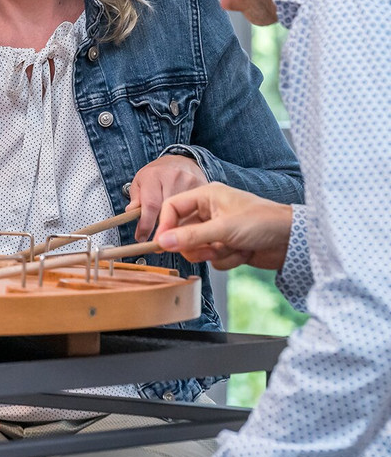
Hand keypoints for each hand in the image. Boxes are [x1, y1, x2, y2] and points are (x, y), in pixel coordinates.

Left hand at [127, 154, 207, 240]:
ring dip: (177, 225)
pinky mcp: (204, 186)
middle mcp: (173, 177)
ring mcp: (190, 181)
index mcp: (154, 176)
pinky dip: (191, 220)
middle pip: (168, 211)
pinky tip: (187, 224)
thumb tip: (130, 212)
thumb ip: (136, 198)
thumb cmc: (156, 175)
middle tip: (157, 239)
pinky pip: (198, 209)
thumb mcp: (140, 182)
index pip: (150, 204)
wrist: (180, 161)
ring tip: (172, 233)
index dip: (145, 225)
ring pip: (184, 213)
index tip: (141, 238)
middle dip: (162, 228)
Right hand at [156, 182, 291, 270]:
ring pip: (197, 248)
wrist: (294, 240)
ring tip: (231, 248)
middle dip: (196, 245)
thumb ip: (191, 236)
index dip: (166, 226)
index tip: (163, 244)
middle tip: (209, 249)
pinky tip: (243, 252)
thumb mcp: (223, 228)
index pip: (172, 208)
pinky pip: (212, 259)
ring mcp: (218, 230)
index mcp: (206, 196)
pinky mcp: (227, 246)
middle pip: (182, 232)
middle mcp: (209, 212)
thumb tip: (162, 242)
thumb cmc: (262, 222)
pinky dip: (226, 259)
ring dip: (213, 253)